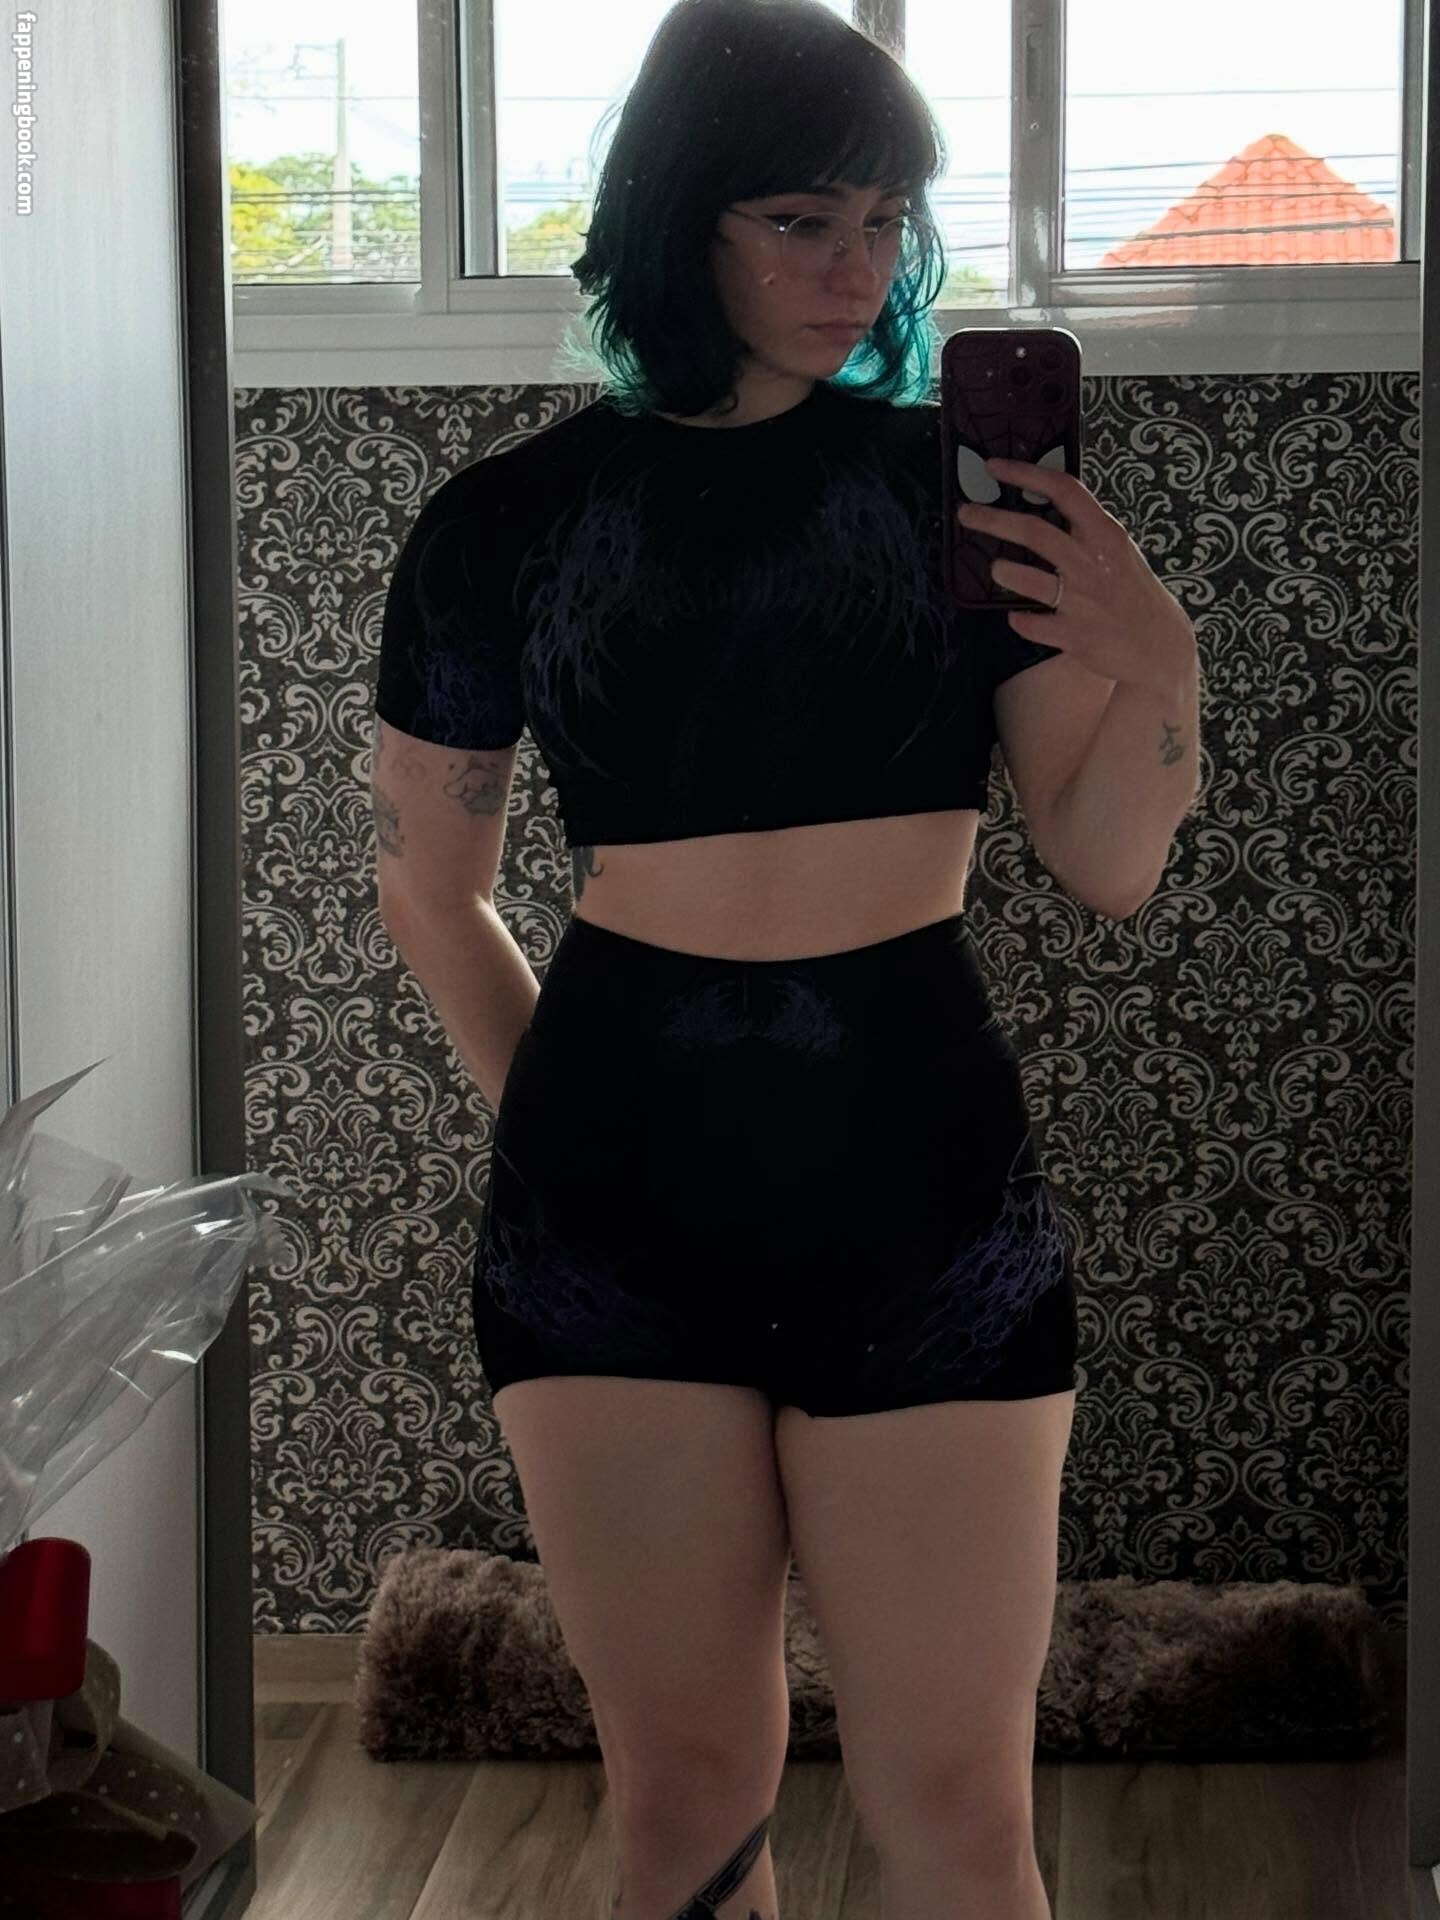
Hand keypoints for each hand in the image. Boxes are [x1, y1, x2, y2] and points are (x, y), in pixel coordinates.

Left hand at [956, 456, 1196, 700]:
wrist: (1160, 647)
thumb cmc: (1132, 593)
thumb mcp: (1118, 551)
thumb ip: (1086, 530)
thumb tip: (1045, 503)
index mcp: (1106, 535)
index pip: (1064, 489)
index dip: (1025, 474)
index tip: (993, 467)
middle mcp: (1093, 563)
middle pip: (1033, 532)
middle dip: (992, 520)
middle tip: (965, 513)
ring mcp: (1083, 601)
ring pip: (1028, 580)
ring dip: (1005, 572)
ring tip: (996, 568)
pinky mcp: (1074, 637)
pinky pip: (1030, 625)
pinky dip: (1019, 620)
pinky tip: (1018, 616)